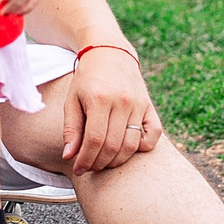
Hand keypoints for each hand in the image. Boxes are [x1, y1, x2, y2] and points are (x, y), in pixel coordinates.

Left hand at [58, 44, 161, 174]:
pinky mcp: (150, 107)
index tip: (78, 169)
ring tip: (103, 161)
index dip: (86, 159)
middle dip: (99, 163)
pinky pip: (154, 135)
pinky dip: (142, 147)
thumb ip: (71, 129)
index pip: (95, 140)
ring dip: (117, 160)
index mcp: (100, 99)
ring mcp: (140, 105)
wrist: (110, 54)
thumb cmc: (87, 80)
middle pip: (114, 146)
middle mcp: (123, 102)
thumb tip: (69, 156)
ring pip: (132, 145)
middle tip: (90, 167)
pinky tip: (126, 148)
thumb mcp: (72, 100)